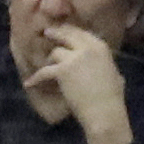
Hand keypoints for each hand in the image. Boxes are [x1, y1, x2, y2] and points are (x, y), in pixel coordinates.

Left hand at [24, 24, 131, 143]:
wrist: (104, 111)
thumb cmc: (112, 98)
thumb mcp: (114, 74)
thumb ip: (105, 65)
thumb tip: (104, 67)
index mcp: (101, 47)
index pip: (83, 33)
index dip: (71, 32)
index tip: (64, 31)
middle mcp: (88, 48)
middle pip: (68, 35)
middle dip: (57, 33)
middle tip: (47, 32)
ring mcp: (74, 58)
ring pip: (55, 52)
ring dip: (49, 59)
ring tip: (46, 65)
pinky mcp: (62, 70)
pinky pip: (44, 71)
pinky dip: (36, 78)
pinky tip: (29, 83)